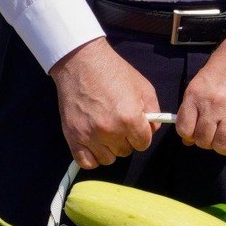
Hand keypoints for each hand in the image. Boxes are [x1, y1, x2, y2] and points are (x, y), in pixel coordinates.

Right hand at [51, 38, 159, 169]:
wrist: (81, 63)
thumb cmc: (113, 72)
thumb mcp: (143, 87)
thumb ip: (153, 111)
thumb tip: (152, 130)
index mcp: (130, 119)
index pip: (143, 144)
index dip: (142, 134)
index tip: (135, 125)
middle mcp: (110, 131)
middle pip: (126, 151)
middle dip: (126, 139)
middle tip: (119, 123)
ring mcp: (89, 136)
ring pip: (108, 159)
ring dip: (110, 148)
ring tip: (106, 131)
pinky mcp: (72, 137)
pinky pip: (87, 162)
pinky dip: (92, 157)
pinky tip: (94, 144)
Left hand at [176, 31, 225, 161]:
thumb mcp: (204, 77)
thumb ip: (195, 103)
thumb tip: (189, 132)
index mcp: (196, 94)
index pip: (184, 129)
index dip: (189, 135)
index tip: (196, 133)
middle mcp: (211, 106)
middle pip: (202, 140)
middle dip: (207, 141)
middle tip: (215, 134)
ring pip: (220, 145)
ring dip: (222, 146)